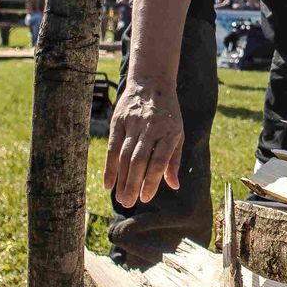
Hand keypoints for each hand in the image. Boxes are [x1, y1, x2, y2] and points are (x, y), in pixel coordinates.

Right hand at [103, 80, 183, 207]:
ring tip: (120, 198)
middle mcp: (151, 128)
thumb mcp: (178, 133)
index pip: (159, 161)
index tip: (145, 198)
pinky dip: (109, 166)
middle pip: (139, 160)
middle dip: (133, 184)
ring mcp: (133, 124)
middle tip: (128, 203)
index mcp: (170, 132)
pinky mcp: (118, 121)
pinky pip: (112, 147)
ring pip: (125, 156)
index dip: (152, 181)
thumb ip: (174, 160)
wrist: (152, 83)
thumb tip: (174, 185)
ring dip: (122, 179)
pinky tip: (108, 183)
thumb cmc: (168, 114)